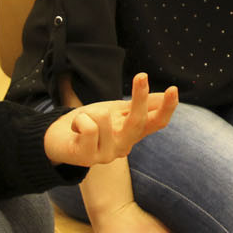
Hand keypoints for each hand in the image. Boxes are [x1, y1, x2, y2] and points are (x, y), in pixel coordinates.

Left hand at [44, 73, 179, 168]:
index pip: (157, 122)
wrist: (59, 139)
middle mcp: (124, 146)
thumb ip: (140, 105)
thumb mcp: (117, 110)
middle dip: (140, 98)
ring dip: (91, 111)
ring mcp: (106, 154)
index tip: (174, 89)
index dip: (167, 107)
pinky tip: (76, 128)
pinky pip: (88, 127)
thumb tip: (166, 95)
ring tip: (86, 119)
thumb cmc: (91, 123)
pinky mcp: (87, 157)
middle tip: (142, 75)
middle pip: (139, 121)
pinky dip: (79, 120)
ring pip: (105, 117)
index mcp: (133, 134)